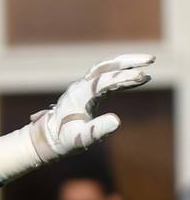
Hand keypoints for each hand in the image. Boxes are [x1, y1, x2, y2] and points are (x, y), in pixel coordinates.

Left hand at [0, 54, 153, 182]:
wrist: (49, 138)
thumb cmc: (64, 140)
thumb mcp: (81, 138)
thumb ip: (97, 130)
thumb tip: (117, 121)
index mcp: (79, 95)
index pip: (104, 81)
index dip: (123, 78)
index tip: (142, 77)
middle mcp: (81, 87)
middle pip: (105, 67)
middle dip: (128, 62)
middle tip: (150, 59)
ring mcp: (84, 88)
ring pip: (106, 69)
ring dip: (126, 64)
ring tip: (149, 62)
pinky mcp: (89, 92)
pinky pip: (107, 79)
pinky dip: (123, 76)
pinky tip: (139, 79)